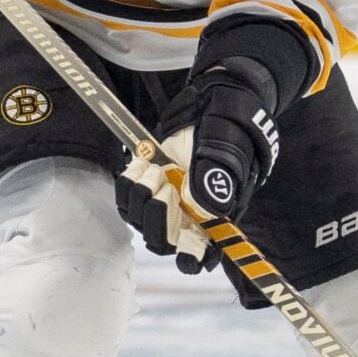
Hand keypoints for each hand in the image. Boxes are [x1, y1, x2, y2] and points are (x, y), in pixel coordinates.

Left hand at [115, 63, 281, 272]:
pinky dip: (129, 186)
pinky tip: (139, 165)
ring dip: (140, 199)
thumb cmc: (229, 124)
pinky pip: (129, 201)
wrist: (213, 98)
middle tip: (161, 185)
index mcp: (219, 213)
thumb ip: (216, 177)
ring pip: (143, 221)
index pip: (205, 252)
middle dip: (156, 219)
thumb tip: (206, 208)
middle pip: (165, 241)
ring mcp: (169, 200)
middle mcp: (191, 213)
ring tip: (151, 169)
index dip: (192, 258)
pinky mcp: (150, 185)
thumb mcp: (226, 146)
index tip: (184, 248)